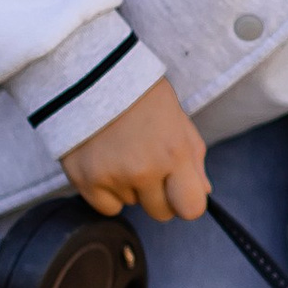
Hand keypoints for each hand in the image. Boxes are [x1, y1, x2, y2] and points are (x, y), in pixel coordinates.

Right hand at [62, 75, 210, 221]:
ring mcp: (112, 176)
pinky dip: (107, 192)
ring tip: (121, 151)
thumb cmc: (140, 94)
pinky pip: (106, 207)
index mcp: (174, 152)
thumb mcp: (177, 119)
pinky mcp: (85, 180)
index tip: (178, 189)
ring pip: (132, 205)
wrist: (91, 73)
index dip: (186, 200)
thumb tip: (203, 193)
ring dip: (130, 186)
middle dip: (158, 194)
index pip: (192, 208)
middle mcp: (144, 169)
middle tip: (146, 163)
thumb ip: (193, 158)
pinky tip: (105, 161)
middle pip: (161, 213)